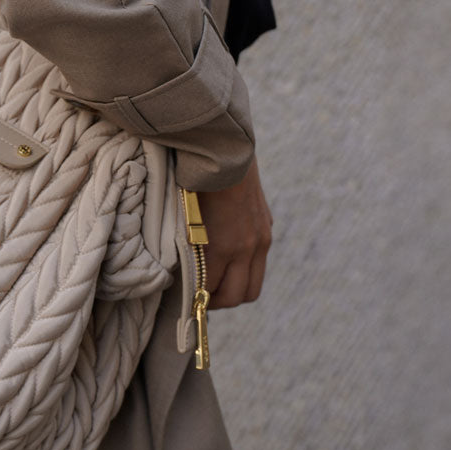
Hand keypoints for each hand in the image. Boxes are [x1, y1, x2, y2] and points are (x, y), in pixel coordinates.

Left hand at [197, 157, 271, 308]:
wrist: (225, 147)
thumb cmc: (195, 179)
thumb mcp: (184, 215)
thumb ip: (187, 247)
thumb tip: (183, 273)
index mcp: (223, 246)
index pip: (210, 290)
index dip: (196, 298)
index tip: (185, 297)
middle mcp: (248, 247)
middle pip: (237, 296)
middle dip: (217, 302)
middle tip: (199, 296)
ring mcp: (261, 238)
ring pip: (252, 286)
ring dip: (234, 290)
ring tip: (215, 283)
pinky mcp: (267, 227)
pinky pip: (259, 263)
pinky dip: (244, 269)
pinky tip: (228, 259)